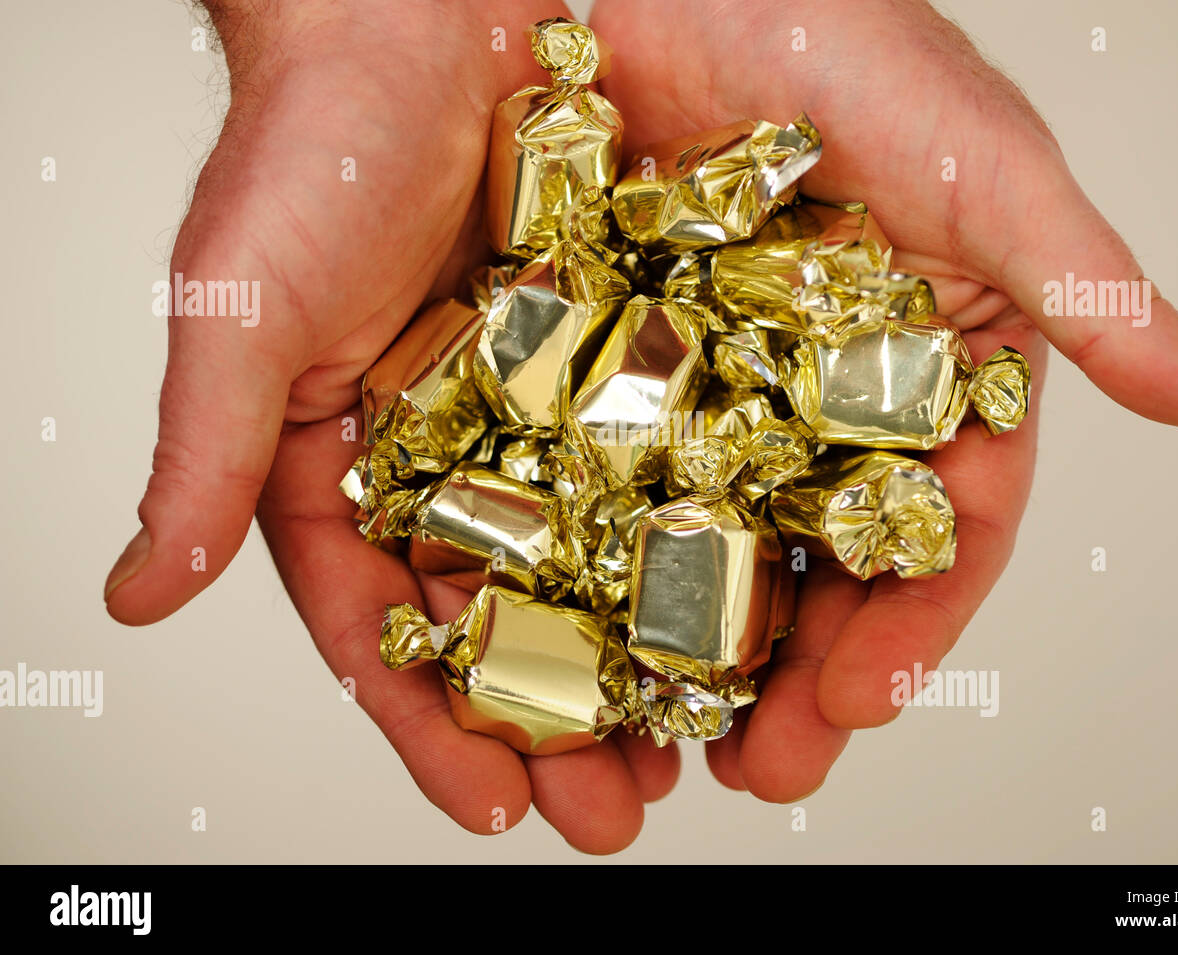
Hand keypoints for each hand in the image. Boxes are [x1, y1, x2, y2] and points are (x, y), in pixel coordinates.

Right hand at [103, 0, 677, 853]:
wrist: (409, 17)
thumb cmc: (305, 155)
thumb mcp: (242, 318)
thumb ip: (201, 459)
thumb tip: (134, 593)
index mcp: (353, 472)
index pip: (387, 630)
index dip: (432, 725)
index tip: (493, 810)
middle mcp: (457, 457)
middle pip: (511, 617)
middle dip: (560, 724)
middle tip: (618, 812)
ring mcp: (547, 410)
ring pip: (601, 555)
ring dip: (644, 653)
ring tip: (698, 744)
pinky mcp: (628, 350)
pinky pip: (674, 452)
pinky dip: (703, 526)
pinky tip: (748, 597)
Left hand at [590, 0, 1177, 799]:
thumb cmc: (843, 37)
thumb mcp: (984, 172)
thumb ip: (1087, 295)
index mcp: (926, 364)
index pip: (935, 526)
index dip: (911, 624)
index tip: (863, 706)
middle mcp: (818, 390)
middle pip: (813, 562)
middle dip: (793, 673)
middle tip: (758, 769)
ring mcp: (705, 382)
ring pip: (699, 542)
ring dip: (681, 652)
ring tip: (650, 748)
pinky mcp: (602, 361)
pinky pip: (588, 478)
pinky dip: (576, 561)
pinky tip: (558, 639)